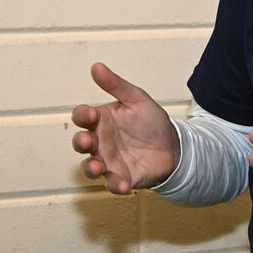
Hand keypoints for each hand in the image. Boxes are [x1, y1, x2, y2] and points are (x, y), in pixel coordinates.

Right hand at [71, 62, 178, 193]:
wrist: (173, 145)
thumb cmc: (151, 121)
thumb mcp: (136, 99)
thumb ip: (116, 85)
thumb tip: (96, 66)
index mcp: (101, 120)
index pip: (82, 116)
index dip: (82, 115)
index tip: (91, 114)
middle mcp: (100, 142)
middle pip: (81, 143)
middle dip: (80, 142)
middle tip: (86, 141)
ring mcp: (108, 161)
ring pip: (90, 167)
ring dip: (91, 168)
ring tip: (98, 167)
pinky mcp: (121, 177)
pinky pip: (113, 184)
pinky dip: (115, 186)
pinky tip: (123, 184)